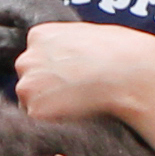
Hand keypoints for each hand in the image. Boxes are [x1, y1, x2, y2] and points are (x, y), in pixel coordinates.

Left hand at [10, 19, 154, 127]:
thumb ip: (68, 45)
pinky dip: (55, 120)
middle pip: (29, 79)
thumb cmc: (120, 52)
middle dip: (46, 87)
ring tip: (78, 102)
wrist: (128, 72)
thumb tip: (68, 58)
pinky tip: (76, 112)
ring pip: (31, 100)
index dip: (54, 70)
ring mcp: (28, 84)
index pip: (36, 57)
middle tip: (75, 92)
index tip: (72, 77)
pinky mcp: (35, 110)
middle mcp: (26, 58)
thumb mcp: (88, 35)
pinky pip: (40, 120)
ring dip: (49, 104)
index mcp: (38, 35)